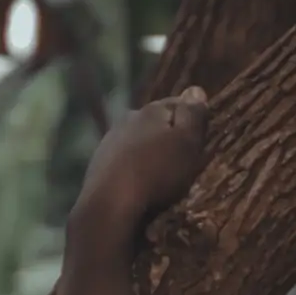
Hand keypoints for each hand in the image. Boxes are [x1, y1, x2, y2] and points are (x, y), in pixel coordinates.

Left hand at [73, 88, 209, 238]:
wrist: (110, 204)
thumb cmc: (157, 172)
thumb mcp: (187, 143)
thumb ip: (193, 115)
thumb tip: (196, 89)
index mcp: (151, 110)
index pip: (178, 104)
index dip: (190, 119)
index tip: (199, 137)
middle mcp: (127, 119)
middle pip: (154, 123)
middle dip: (167, 136)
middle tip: (180, 158)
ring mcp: (108, 142)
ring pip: (136, 142)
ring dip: (147, 153)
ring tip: (158, 174)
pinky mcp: (96, 165)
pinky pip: (122, 162)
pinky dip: (131, 168)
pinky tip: (136, 183)